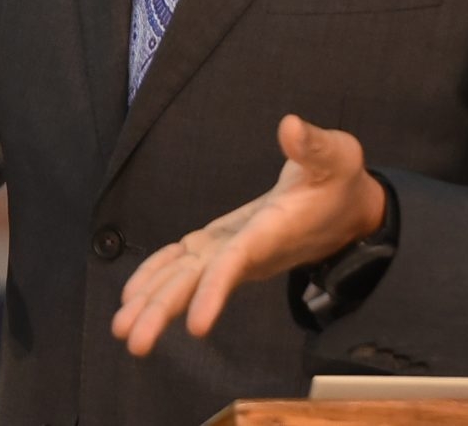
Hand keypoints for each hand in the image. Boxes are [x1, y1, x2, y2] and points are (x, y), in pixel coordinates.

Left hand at [111, 114, 385, 356]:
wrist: (347, 212)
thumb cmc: (339, 182)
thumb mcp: (338, 156)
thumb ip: (314, 145)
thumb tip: (289, 127)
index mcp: (271, 230)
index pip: (238, 262)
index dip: (215, 290)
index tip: (196, 325)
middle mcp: (247, 250)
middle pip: (199, 282)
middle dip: (164, 310)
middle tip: (131, 340)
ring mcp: (232, 250)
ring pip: (186, 278)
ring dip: (153, 302)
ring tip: (120, 330)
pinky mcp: (223, 244)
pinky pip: (184, 262)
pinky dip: (157, 275)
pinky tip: (131, 294)